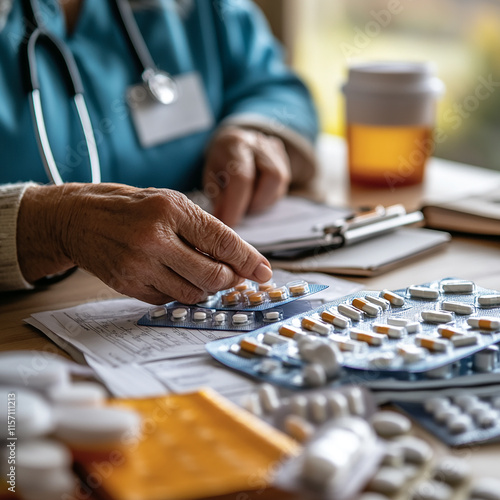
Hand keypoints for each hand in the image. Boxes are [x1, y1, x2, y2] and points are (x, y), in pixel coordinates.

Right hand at [17, 183, 272, 303]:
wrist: (78, 218)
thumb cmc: (130, 207)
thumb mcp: (170, 203)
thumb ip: (205, 230)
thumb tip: (240, 260)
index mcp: (171, 210)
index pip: (223, 242)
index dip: (249, 260)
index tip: (264, 272)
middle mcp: (155, 239)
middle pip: (213, 276)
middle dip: (230, 280)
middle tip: (231, 275)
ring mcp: (140, 265)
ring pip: (193, 294)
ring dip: (207, 290)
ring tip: (202, 275)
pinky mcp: (128, 285)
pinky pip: (169, 300)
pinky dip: (181, 293)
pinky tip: (175, 278)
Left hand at [203, 127, 290, 226]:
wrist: (233, 143)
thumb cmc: (220, 164)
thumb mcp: (210, 178)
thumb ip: (218, 197)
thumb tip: (223, 218)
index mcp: (234, 144)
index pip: (242, 177)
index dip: (237, 204)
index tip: (229, 223)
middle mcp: (258, 143)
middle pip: (272, 177)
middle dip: (257, 202)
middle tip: (241, 211)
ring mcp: (275, 149)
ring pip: (281, 182)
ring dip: (264, 200)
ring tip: (247, 202)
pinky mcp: (284, 158)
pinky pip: (284, 184)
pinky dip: (269, 196)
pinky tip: (256, 194)